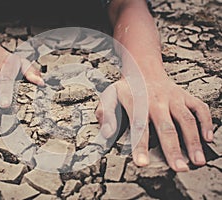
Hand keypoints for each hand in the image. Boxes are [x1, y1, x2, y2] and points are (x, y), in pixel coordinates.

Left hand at [96, 76, 212, 171]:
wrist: (143, 68)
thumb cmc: (127, 88)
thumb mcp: (109, 96)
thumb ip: (106, 114)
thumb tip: (106, 133)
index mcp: (137, 102)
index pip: (138, 126)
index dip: (140, 146)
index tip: (142, 164)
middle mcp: (157, 100)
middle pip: (166, 126)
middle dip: (173, 149)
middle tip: (179, 168)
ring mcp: (174, 98)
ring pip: (186, 119)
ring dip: (193, 140)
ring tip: (197, 161)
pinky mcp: (185, 96)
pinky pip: (200, 108)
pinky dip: (206, 122)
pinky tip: (208, 139)